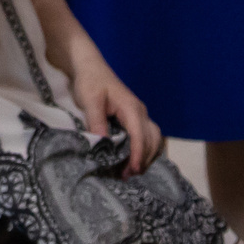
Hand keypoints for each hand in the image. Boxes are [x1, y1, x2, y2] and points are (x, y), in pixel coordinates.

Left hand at [60, 41, 161, 175]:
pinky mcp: (134, 118)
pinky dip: (144, 150)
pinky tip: (133, 161)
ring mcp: (139, 115)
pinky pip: (147, 136)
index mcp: (131, 108)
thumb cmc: (89, 81)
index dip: (138, 154)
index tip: (133, 170)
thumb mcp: (89, 100)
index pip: (140, 135)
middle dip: (144, 159)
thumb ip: (96, 121)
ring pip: (153, 139)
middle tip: (127, 176)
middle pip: (152, 140)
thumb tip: (103, 144)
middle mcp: (140, 112)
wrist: (90, 67)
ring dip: (146, 156)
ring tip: (130, 171)